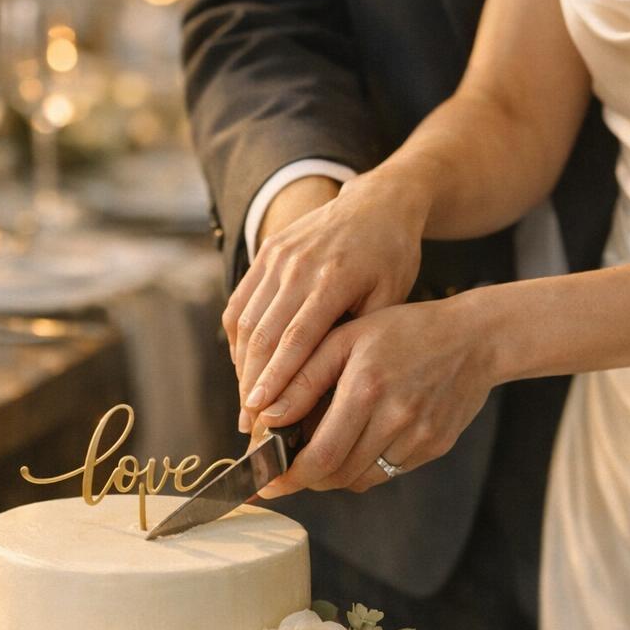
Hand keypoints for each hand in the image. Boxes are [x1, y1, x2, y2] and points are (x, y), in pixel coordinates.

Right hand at [223, 169, 426, 431]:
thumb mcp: (390, 297)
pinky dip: (238, 342)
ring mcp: (276, 257)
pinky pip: (240, 304)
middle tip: (251, 428)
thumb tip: (332, 391)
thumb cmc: (391, 256)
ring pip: (245, 322)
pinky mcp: (264, 254)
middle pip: (263, 335)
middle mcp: (297, 265)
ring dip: (242, 369)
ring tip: (247, 408)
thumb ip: (359, 337)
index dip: (276, 378)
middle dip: (252, 385)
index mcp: (334, 277)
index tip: (261, 414)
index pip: (296, 337)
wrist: (377, 201)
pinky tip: (244, 370)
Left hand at [253, 296, 496, 497]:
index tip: (268, 484)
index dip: (290, 477)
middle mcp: (396, 418)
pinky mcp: (434, 448)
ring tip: (325, 449)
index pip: (320, 455)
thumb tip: (265, 415)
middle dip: (306, 478)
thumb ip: (302, 377)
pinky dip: (365, 466)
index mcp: (367, 388)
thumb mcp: (346, 339)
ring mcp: (419, 437)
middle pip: (338, 474)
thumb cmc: (404, 332)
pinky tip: (362, 440)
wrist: (475, 339)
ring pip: (361, 479)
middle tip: (289, 470)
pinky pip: (387, 472)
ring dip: (334, 473)